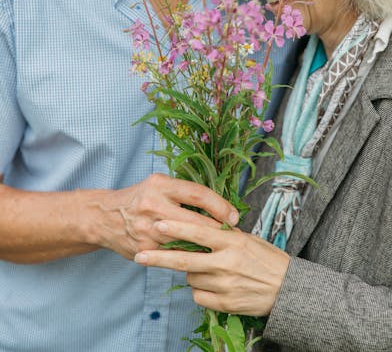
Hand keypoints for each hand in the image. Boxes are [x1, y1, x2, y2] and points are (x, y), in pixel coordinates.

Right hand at [87, 174, 238, 259]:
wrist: (105, 217)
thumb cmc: (140, 198)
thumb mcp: (159, 184)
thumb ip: (183, 192)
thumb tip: (219, 204)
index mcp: (160, 185)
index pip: (197, 194)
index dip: (219, 206)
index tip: (234, 216)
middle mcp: (153, 205)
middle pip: (195, 220)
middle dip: (217, 230)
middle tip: (234, 236)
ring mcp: (147, 229)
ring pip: (186, 241)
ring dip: (205, 246)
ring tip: (222, 249)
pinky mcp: (144, 250)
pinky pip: (173, 255)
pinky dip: (188, 256)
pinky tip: (201, 259)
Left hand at [134, 219, 290, 315]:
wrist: (288, 289)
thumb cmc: (267, 259)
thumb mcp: (248, 239)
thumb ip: (224, 235)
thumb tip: (199, 228)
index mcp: (232, 242)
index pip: (199, 232)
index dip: (177, 228)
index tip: (158, 224)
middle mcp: (226, 262)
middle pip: (185, 260)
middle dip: (159, 257)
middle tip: (140, 255)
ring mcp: (225, 284)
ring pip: (191, 278)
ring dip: (192, 273)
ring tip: (208, 269)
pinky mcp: (225, 303)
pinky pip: (199, 296)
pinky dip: (201, 291)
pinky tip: (213, 286)